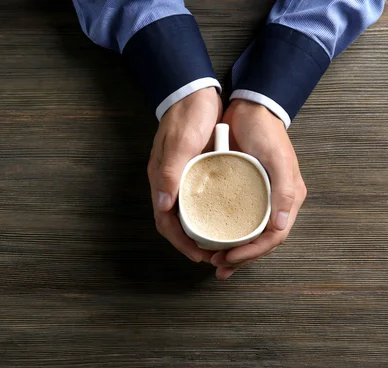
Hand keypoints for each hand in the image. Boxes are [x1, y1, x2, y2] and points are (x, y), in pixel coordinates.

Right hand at [147, 87, 221, 262]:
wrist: (195, 92)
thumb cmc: (186, 116)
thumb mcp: (180, 144)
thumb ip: (170, 174)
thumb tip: (164, 205)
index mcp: (162, 179)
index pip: (166, 221)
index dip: (180, 242)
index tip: (198, 255)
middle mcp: (170, 183)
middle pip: (176, 223)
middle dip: (192, 242)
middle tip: (213, 255)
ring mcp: (182, 177)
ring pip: (188, 214)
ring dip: (201, 231)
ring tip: (220, 243)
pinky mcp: (195, 171)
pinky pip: (199, 200)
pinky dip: (209, 213)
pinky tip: (225, 217)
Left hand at [211, 99, 306, 278]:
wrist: (248, 108)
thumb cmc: (266, 132)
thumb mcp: (278, 159)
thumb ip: (284, 191)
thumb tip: (280, 226)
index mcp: (287, 199)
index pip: (272, 237)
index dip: (252, 253)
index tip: (229, 259)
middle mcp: (273, 202)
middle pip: (259, 241)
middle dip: (240, 258)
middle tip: (218, 266)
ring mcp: (256, 197)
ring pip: (246, 233)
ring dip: (232, 250)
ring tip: (214, 260)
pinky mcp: (240, 190)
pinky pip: (234, 217)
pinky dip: (224, 231)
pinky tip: (210, 237)